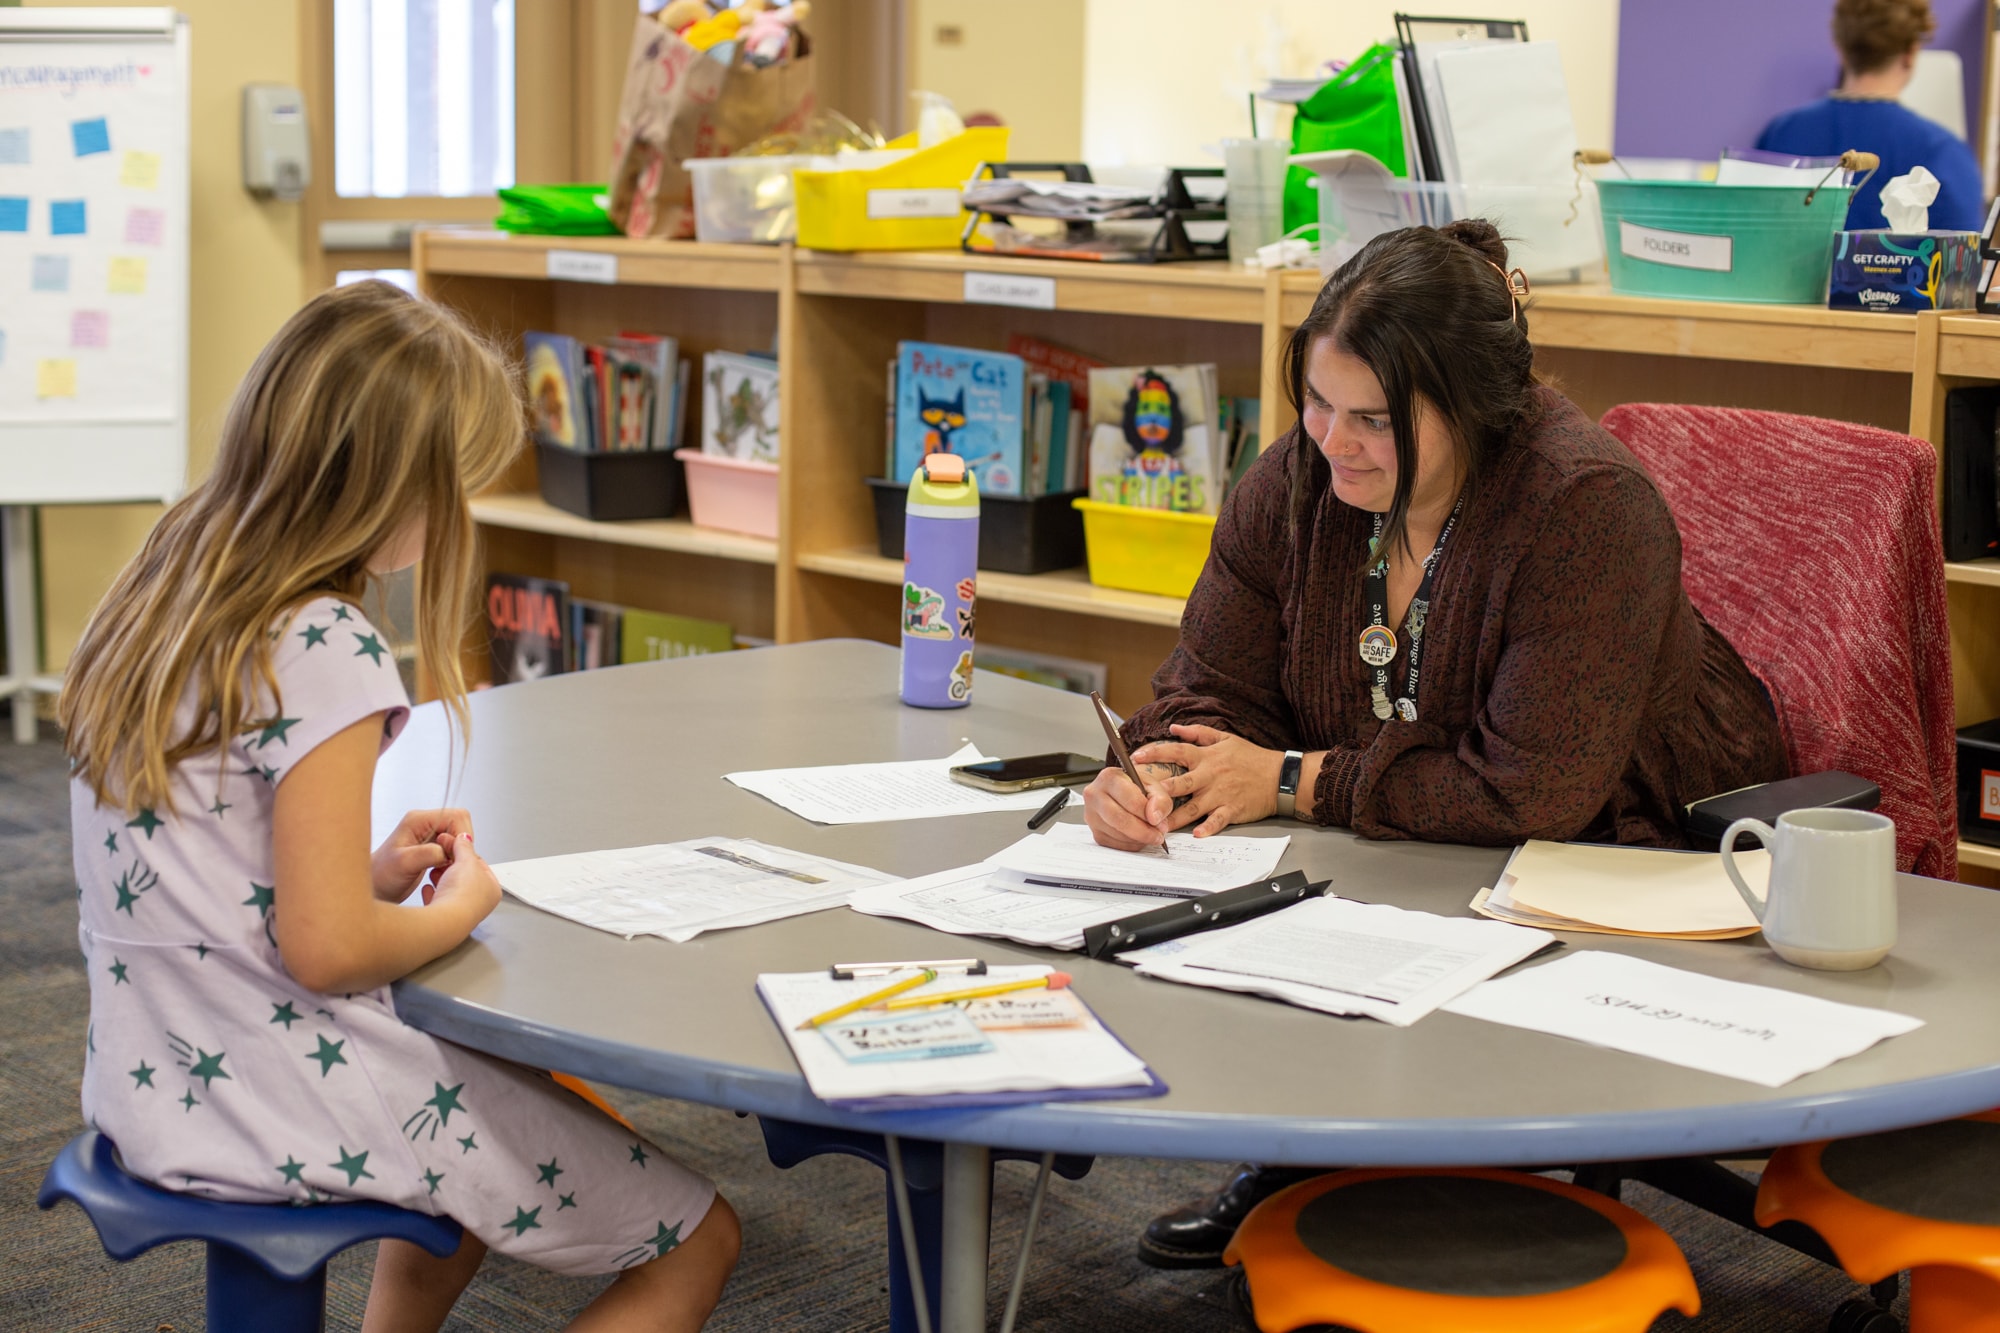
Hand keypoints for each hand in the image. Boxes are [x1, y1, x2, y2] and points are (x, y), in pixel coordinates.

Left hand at [372, 808, 472, 901]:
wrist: (373, 890)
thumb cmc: (381, 876)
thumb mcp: (404, 864)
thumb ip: (428, 853)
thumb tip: (450, 848)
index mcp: (418, 820)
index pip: (456, 816)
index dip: (461, 835)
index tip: (453, 854)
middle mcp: (425, 824)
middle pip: (461, 824)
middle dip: (461, 845)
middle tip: (449, 863)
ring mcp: (429, 835)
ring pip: (459, 838)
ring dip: (457, 854)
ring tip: (442, 869)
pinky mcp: (433, 847)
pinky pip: (454, 849)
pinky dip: (453, 861)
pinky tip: (441, 872)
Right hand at [424, 832, 501, 923]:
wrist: (445, 921)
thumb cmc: (462, 895)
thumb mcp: (466, 861)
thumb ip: (464, 847)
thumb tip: (465, 838)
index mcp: (492, 889)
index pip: (480, 864)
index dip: (465, 852)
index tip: (452, 843)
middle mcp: (480, 904)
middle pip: (464, 877)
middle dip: (451, 865)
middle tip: (442, 856)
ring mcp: (462, 913)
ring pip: (451, 889)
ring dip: (441, 878)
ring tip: (433, 870)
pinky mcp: (445, 920)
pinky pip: (438, 903)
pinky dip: (434, 894)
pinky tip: (428, 889)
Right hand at [1081, 763, 1178, 851]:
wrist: (1124, 793)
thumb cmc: (1136, 787)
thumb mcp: (1153, 786)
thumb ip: (1160, 799)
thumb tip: (1155, 818)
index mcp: (1109, 777)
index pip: (1130, 801)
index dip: (1149, 815)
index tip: (1161, 823)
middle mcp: (1095, 795)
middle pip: (1120, 820)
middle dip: (1143, 832)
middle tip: (1158, 835)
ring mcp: (1091, 815)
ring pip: (1117, 835)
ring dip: (1139, 839)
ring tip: (1150, 834)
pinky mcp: (1095, 832)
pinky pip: (1114, 845)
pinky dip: (1131, 845)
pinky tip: (1138, 837)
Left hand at [1131, 725, 1283, 836]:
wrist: (1279, 776)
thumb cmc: (1251, 758)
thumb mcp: (1225, 738)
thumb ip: (1198, 732)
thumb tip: (1173, 728)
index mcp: (1207, 757)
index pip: (1176, 752)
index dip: (1154, 753)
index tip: (1135, 757)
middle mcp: (1210, 776)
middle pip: (1180, 783)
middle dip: (1159, 792)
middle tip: (1139, 799)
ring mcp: (1221, 794)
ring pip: (1193, 807)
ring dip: (1175, 817)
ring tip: (1158, 825)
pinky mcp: (1232, 809)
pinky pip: (1217, 820)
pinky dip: (1207, 828)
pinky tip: (1196, 834)